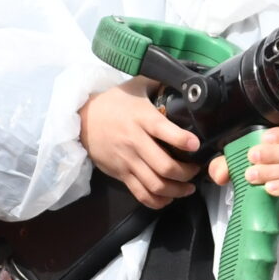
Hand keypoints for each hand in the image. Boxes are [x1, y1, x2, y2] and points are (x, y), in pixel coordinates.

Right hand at [81, 83, 202, 208]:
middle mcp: (135, 142)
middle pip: (164, 167)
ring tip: (188, 187)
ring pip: (156, 185)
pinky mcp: (121, 174)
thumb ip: (159, 81)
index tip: (196, 145)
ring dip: (177, 190)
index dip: (183, 140)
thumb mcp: (135, 86)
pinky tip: (169, 197)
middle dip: (186, 173)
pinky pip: (141, 194)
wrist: (82, 120)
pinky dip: (158, 201)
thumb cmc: (114, 102)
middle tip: (196, 170)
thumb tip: (185, 78)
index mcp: (142, 118)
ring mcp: (128, 161)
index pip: (164, 131)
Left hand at [210, 125, 278, 219]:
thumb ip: (225, 165)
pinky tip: (269, 188)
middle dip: (273, 152)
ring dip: (272, 171)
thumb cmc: (259, 177)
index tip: (264, 138)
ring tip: (252, 176)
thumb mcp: (238, 167)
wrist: (269, 206)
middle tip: (252, 157)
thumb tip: (221, 172)